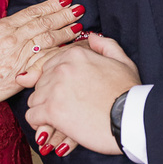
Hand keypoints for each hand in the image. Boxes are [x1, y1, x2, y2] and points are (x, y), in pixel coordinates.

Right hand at [0, 0, 83, 109]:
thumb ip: (3, 31)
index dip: (51, 5)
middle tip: (79, 8)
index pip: (33, 12)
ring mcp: (18, 55)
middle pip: (44, 23)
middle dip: (64, 15)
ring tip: (79, 26)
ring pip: (47, 40)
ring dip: (65, 32)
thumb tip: (18, 25)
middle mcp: (12, 38)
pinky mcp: (20, 74)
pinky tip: (69, 51)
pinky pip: (44, 62)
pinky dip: (58, 55)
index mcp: (3, 26)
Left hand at [24, 32, 140, 154]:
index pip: (50, 65)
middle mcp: (61, 68)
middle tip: (64, 108)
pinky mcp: (51, 111)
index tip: (66, 93)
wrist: (131, 118)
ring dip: (43, 110)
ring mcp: (55, 89)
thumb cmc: (129, 93)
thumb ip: (105, 45)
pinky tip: (50, 127)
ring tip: (57, 119)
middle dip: (49, 95)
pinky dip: (38, 123)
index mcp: (75, 55)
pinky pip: (31, 116)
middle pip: (41, 82)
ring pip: (34, 99)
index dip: (57, 81)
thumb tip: (91, 37)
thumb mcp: (122, 61)